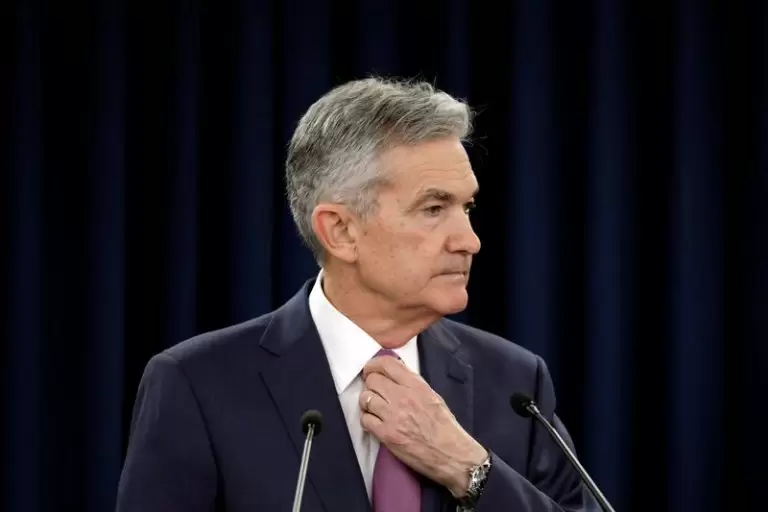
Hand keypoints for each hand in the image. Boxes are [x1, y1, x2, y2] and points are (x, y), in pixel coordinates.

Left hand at [359, 355, 487, 496]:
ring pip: (365, 399)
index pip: (386, 364)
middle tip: (375, 393)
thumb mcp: (433, 396)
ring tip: (375, 409)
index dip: (373, 366)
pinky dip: (368, 420)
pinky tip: (376, 423)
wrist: (451, 455)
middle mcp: (402, 397)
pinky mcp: (386, 434)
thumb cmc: (445, 427)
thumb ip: (412, 384)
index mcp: (416, 385)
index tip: (370, 371)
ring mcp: (392, 416)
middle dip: (370, 385)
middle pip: (372, 380)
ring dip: (367, 403)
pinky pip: (365, 420)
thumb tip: (393, 377)